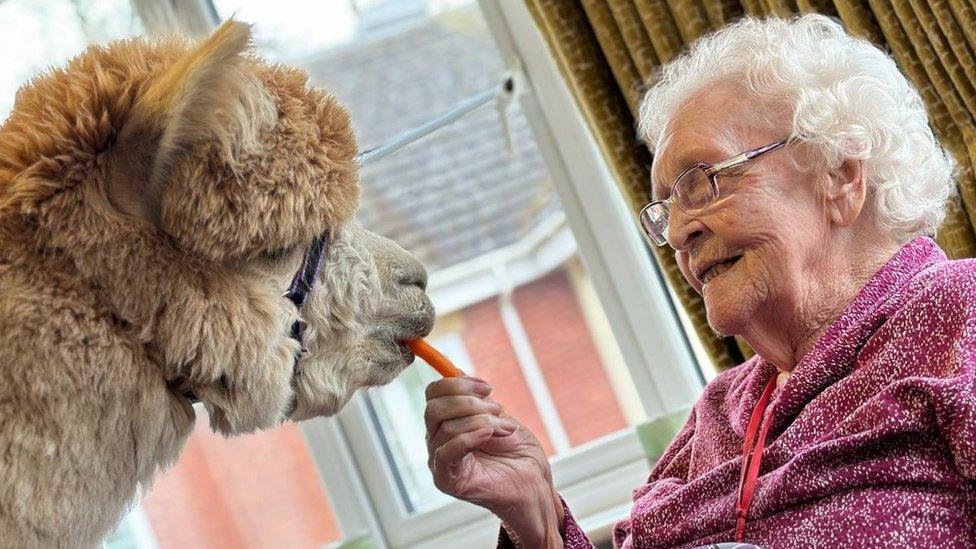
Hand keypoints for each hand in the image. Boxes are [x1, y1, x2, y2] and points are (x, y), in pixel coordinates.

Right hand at [425, 376, 563, 547]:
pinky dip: (470, 437)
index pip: (434, 394)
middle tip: (498, 410)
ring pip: (446, 427)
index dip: (458, 383)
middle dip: (469, 402)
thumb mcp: (499, 417)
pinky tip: (490, 435)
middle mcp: (437, 441)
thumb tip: (456, 371)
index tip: (488, 387)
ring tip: (505, 429)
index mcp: (446, 423)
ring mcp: (439, 462)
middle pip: (434, 407)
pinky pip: (448, 451)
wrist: (534, 486)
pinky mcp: (447, 480)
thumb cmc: (519, 455)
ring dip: (482, 421)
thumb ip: (476, 399)